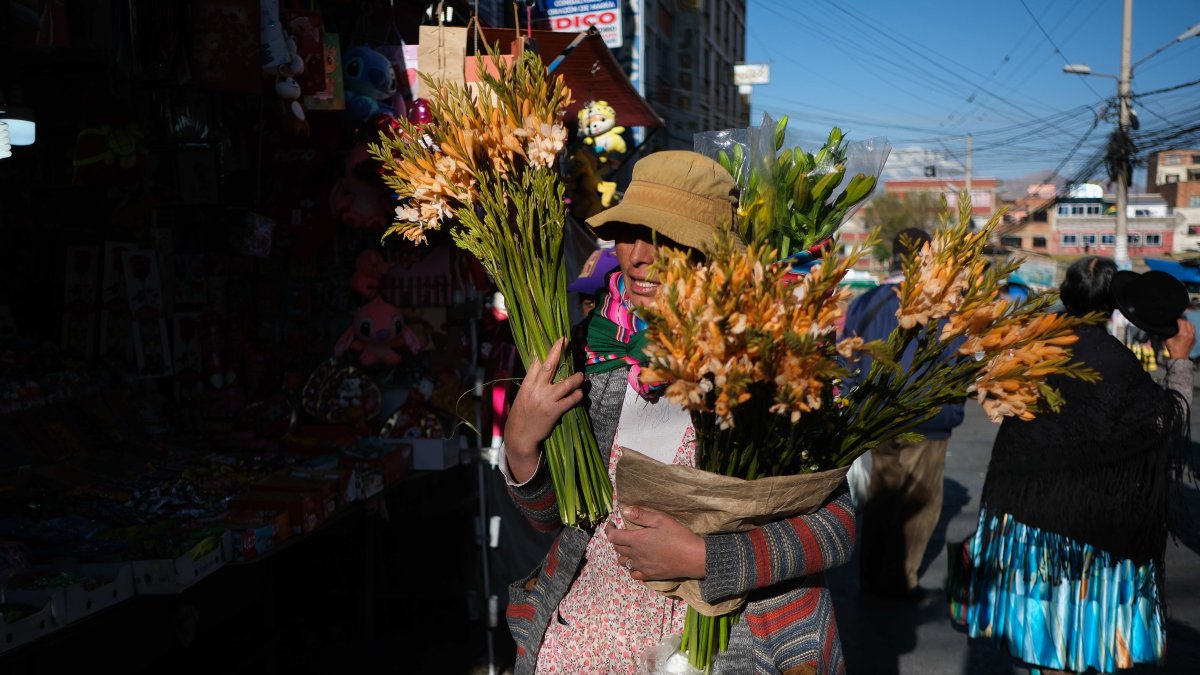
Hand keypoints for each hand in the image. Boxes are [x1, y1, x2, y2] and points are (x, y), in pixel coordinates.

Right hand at [503, 337, 584, 482]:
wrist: (520, 435)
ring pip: (566, 383)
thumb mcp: (522, 395)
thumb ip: (531, 381)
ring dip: (576, 378)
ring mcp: (546, 400)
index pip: (537, 363)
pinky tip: (580, 393)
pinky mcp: (555, 411)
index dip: (547, 351)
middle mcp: (537, 389)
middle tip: (565, 341)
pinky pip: (571, 400)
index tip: (556, 341)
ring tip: (581, 375)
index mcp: (527, 385)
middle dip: (558, 351)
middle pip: (549, 366)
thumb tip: (538, 364)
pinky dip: (577, 395)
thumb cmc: (521, 414)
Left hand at [606, 505, 705, 581]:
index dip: (608, 529)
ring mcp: (642, 567)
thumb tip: (624, 510)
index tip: (611, 524)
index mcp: (636, 540)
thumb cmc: (678, 535)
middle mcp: (635, 555)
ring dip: (623, 553)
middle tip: (623, 532)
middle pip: (617, 548)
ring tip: (629, 547)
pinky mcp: (649, 575)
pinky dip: (632, 568)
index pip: (613, 536)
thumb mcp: (661, 519)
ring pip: (623, 561)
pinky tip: (638, 562)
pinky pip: (634, 574)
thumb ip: (641, 515)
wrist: (693, 558)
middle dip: (616, 539)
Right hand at [1164, 318, 1195, 359]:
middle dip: (1183, 320)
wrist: (1180, 357)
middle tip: (1178, 320)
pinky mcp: (1195, 339)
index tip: (1174, 319)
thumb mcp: (1167, 340)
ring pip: (1192, 326)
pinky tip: (1185, 329)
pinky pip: (1193, 331)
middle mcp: (1190, 334)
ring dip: (1187, 323)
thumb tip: (1167, 327)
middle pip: (1188, 323)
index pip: (1182, 322)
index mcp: (1183, 334)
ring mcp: (1194, 337)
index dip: (1177, 319)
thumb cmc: (1173, 348)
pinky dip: (1190, 328)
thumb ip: (1168, 332)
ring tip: (1182, 323)